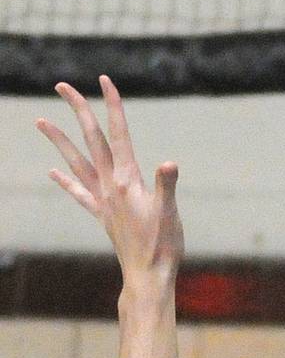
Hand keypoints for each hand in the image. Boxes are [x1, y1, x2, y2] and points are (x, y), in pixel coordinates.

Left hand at [37, 77, 183, 279]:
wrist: (147, 276)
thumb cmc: (163, 245)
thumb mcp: (170, 212)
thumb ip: (166, 186)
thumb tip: (169, 164)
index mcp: (127, 180)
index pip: (118, 134)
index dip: (111, 106)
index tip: (104, 81)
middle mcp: (110, 186)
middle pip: (91, 140)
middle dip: (78, 110)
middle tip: (61, 85)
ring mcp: (103, 201)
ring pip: (76, 162)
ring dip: (58, 140)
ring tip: (40, 121)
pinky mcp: (103, 216)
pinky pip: (79, 193)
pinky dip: (65, 180)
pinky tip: (53, 171)